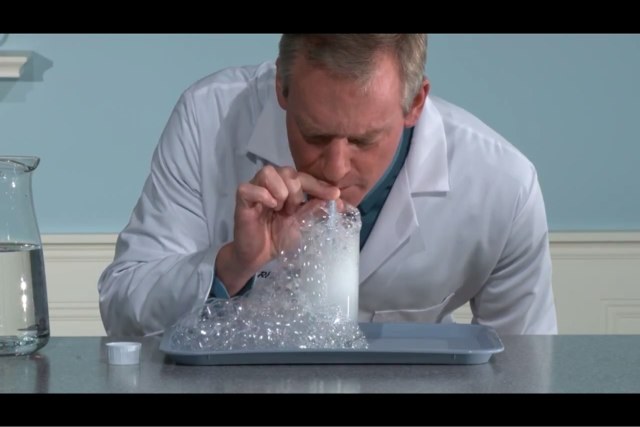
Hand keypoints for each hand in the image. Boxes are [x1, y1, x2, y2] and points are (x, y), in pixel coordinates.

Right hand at [215, 165, 339, 294]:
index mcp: (286, 187)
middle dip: (296, 191)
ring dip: (280, 191)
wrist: (259, 256)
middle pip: (287, 171)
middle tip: (292, 210)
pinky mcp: (242, 199)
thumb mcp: (303, 224)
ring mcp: (255, 189)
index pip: (304, 177)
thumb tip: (340, 202)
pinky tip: (269, 207)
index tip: (335, 195)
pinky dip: (263, 196)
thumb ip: (317, 210)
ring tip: (280, 209)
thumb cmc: (280, 238)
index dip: (319, 185)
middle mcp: (271, 184)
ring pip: (268, 172)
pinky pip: (250, 188)